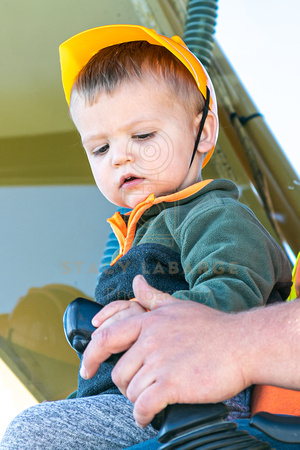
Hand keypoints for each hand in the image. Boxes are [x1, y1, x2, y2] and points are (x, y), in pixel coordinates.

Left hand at [81, 276, 249, 427]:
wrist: (243, 344)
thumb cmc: (212, 327)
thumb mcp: (178, 306)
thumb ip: (152, 297)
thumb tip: (137, 281)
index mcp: (148, 321)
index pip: (106, 337)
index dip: (91, 355)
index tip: (87, 368)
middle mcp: (149, 340)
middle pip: (119, 371)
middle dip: (125, 384)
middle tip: (140, 388)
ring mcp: (159, 362)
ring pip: (130, 390)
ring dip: (138, 400)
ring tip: (152, 399)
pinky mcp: (171, 384)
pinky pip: (143, 406)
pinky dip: (141, 415)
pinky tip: (148, 416)